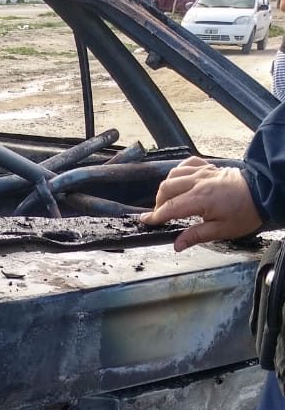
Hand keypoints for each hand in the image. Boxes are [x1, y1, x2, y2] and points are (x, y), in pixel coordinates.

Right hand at [139, 157, 261, 251]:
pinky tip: (179, 180)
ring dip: (166, 187)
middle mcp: (198, 182)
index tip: (145, 221)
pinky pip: (186, 164)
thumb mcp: (222, 230)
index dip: (155, 216)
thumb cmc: (245, 212)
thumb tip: (177, 245)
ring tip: (168, 199)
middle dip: (158, 202)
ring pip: (173, 175)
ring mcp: (203, 172)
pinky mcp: (209, 167)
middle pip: (166, 188)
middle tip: (160, 214)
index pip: (170, 207)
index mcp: (200, 199)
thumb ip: (196, 235)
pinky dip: (178, 171)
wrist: (265, 192)